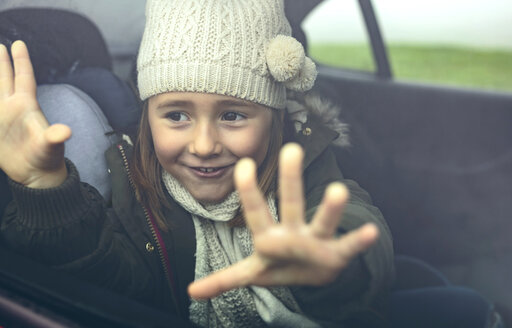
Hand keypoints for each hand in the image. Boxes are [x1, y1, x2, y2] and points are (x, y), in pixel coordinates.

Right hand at [0, 41, 69, 187]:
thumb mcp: (50, 145)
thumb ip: (54, 136)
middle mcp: (13, 107)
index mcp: (27, 106)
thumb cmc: (47, 157)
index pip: (24, 77)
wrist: (34, 174)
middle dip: (2, 62)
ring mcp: (0, 116)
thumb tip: (65, 132)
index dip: (21, 61)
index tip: (19, 43)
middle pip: (6, 79)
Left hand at [188, 143, 378, 298]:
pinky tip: (371, 232)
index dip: (248, 191)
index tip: (243, 163)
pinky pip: (348, 247)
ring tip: (339, 189)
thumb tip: (190, 292)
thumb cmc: (280, 265)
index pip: (255, 210)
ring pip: (322, 222)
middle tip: (292, 148)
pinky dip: (359, 242)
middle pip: (290, 203)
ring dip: (330, 209)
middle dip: (290, 180)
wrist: (313, 275)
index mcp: (269, 236)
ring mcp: (316, 241)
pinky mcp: (336, 255)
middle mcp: (293, 233)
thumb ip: (223, 279)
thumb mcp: (252, 272)